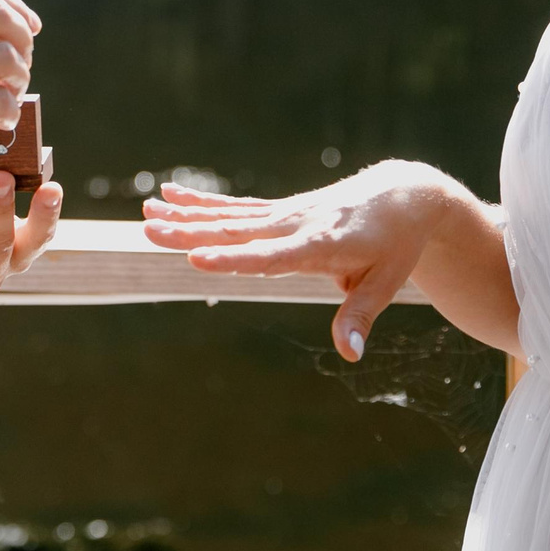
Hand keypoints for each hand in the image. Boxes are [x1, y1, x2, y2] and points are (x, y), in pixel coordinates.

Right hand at [0, 0, 39, 198]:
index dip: (12, 4)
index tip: (29, 27)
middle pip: (0, 15)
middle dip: (23, 40)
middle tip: (20, 66)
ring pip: (8, 56)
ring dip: (19, 77)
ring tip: (8, 96)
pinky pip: (3, 99)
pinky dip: (11, 112)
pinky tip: (0, 122)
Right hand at [140, 163, 443, 360]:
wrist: (402, 196)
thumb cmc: (394, 246)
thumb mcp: (385, 283)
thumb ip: (359, 315)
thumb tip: (348, 354)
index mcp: (320, 245)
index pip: (269, 257)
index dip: (233, 260)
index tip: (196, 260)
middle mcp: (295, 224)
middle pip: (236, 231)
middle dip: (191, 232)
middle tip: (150, 231)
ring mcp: (284, 213)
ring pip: (228, 216)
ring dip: (185, 215)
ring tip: (147, 213)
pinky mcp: (278, 209)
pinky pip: (235, 207)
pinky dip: (202, 202)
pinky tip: (169, 195)